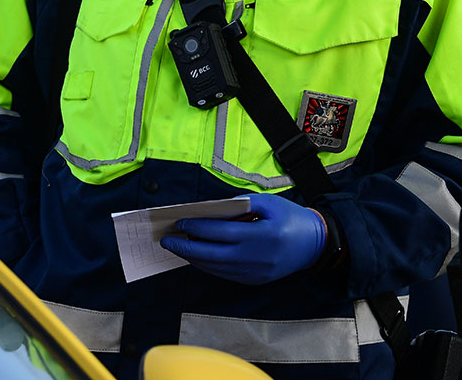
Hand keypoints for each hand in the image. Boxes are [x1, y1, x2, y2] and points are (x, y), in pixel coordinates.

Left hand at [159, 193, 325, 284]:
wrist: (317, 245)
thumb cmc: (292, 219)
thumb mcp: (269, 203)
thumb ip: (240, 204)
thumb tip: (211, 210)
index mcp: (261, 235)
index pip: (220, 233)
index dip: (197, 227)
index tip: (180, 222)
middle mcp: (257, 257)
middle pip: (212, 254)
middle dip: (186, 247)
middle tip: (167, 240)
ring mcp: (256, 272)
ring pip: (216, 268)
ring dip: (194, 258)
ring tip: (177, 247)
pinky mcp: (256, 280)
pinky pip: (225, 274)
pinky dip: (208, 266)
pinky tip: (196, 257)